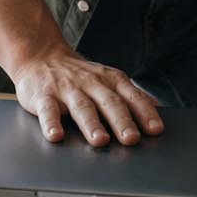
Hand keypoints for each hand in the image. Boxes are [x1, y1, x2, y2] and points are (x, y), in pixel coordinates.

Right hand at [11, 45, 163, 146]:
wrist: (41, 55)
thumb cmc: (79, 75)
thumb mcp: (107, 79)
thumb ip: (129, 95)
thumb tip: (156, 109)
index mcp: (110, 80)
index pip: (132, 96)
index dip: (145, 112)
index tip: (156, 129)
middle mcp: (91, 83)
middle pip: (110, 103)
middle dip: (122, 121)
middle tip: (132, 139)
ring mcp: (67, 89)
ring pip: (82, 107)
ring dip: (92, 125)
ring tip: (101, 141)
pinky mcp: (43, 96)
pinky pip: (48, 110)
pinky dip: (51, 123)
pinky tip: (56, 136)